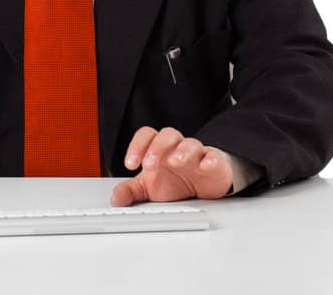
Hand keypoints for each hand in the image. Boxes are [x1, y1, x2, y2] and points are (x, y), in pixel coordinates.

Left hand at [110, 126, 232, 206]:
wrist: (204, 186)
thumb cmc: (176, 182)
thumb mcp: (150, 188)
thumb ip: (132, 191)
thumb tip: (116, 198)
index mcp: (160, 149)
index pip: (147, 136)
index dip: (137, 146)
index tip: (130, 164)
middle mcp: (178, 147)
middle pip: (168, 135)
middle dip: (157, 147)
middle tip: (149, 164)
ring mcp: (197, 154)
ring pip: (190, 144)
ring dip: (182, 151)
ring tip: (175, 162)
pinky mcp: (215, 163)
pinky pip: (214, 157)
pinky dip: (210, 160)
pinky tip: (204, 166)